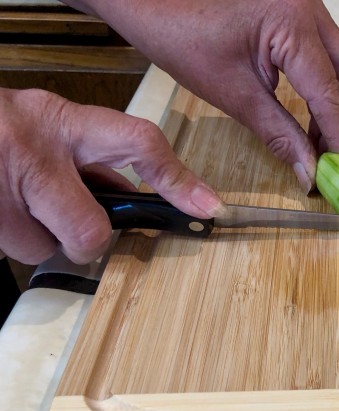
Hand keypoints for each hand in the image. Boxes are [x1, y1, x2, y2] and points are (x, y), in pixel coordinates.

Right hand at [0, 88, 224, 264]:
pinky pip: (5, 251)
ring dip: (33, 239)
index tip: (207, 206)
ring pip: (39, 249)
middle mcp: (32, 148)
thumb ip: (94, 160)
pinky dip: (5, 239)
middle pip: (88, 230)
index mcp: (63, 120)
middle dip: (82, 239)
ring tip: (14, 207)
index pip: (138, 142)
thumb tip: (138, 198)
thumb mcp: (52, 130)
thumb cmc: (2, 130)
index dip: (178, 179)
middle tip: (65, 223)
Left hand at [69, 0, 338, 192]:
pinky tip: (311, 117)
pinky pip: (325, 53)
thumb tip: (309, 170)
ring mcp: (305, 6)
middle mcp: (309, 8)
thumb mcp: (231, 91)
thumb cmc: (178, 33)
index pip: (329, 93)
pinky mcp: (296, 11)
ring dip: (338, 106)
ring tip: (323, 146)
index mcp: (293, 23)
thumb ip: (278, 132)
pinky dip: (324, 87)